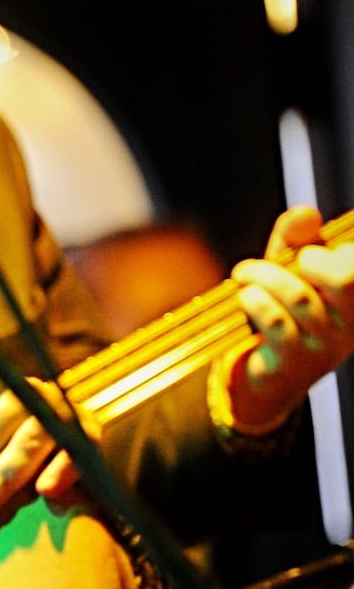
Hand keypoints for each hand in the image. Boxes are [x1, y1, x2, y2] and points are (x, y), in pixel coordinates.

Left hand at [226, 206, 353, 430]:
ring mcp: (324, 347)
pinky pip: (275, 320)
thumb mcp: (292, 272)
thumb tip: (304, 212)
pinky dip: (253, 298)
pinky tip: (244, 295)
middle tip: (279, 262)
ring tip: (245, 273)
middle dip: (306, 259)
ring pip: (299, 296)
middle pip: (346, 279)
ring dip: (263, 274)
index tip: (308, 257)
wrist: (270, 376)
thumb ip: (298, 240)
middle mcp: (351, 326)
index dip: (333, 252)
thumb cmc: (286, 315)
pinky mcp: (293, 363)